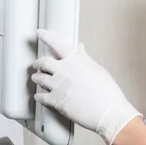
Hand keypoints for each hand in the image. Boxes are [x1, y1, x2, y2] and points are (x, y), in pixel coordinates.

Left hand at [31, 29, 141, 144]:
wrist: (108, 112)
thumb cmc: (108, 92)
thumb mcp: (98, 71)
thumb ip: (85, 59)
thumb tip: (80, 49)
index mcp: (75, 61)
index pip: (57, 44)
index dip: (47, 37)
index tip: (40, 32)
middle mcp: (64, 71)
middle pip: (43, 62)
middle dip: (38, 63)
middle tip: (38, 65)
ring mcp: (57, 86)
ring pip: (38, 78)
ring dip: (37, 78)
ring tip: (38, 79)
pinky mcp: (55, 101)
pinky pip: (40, 96)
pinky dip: (38, 95)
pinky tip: (40, 96)